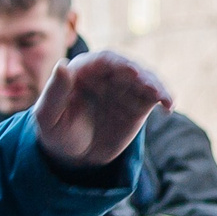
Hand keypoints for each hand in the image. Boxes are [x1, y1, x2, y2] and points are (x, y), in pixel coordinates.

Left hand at [33, 50, 172, 167]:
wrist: (74, 156)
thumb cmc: (56, 132)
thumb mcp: (48, 115)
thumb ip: (55, 90)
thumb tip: (63, 64)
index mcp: (84, 70)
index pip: (104, 59)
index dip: (120, 63)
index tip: (132, 72)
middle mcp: (107, 74)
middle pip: (129, 66)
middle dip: (142, 74)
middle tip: (150, 87)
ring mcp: (125, 88)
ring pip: (145, 79)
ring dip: (156, 85)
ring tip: (163, 98)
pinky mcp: (139, 103)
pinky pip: (154, 96)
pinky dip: (164, 98)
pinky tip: (168, 106)